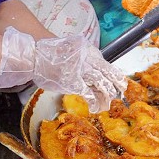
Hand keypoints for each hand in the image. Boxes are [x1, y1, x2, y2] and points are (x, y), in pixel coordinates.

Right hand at [0, 28, 126, 111]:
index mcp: (89, 51)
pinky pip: (88, 93)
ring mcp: (81, 70)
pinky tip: (95, 108)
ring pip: (101, 83)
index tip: (121, 82)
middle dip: (117, 83)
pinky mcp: (72, 81)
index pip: (106, 65)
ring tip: (109, 102)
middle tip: (122, 92)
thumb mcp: (73, 50)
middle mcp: (87, 59)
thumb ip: (84, 58)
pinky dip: (94, 101)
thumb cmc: (52, 53)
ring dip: (107, 94)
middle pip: (107, 72)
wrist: (37, 52)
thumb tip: (93, 73)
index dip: (115, 75)